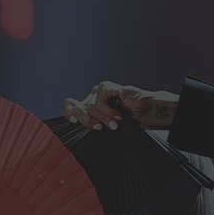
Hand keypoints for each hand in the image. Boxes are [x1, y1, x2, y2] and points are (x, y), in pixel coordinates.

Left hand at [63, 81, 178, 129]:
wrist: (144, 113)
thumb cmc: (127, 121)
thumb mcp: (104, 126)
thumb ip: (90, 123)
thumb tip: (74, 122)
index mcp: (89, 107)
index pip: (69, 106)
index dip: (68, 113)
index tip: (74, 122)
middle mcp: (92, 98)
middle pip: (76, 109)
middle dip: (88, 121)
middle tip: (100, 127)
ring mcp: (99, 92)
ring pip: (89, 108)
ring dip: (103, 119)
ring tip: (114, 123)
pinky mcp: (107, 87)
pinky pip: (99, 103)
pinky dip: (109, 112)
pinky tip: (119, 115)